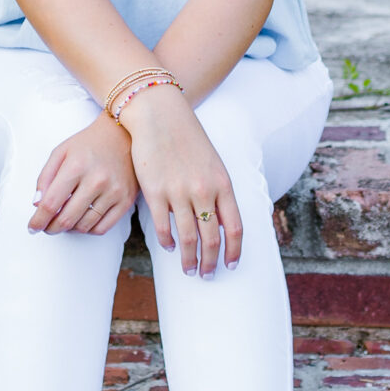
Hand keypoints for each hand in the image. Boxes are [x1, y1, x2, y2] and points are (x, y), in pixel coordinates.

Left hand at [29, 113, 136, 236]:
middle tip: (47, 227)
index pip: (51, 203)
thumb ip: (45, 177)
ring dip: (69, 229)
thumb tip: (37, 204)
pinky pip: (102, 228)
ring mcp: (113, 192)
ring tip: (64, 221)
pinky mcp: (125, 200)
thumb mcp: (61, 152)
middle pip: (66, 219)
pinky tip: (81, 221)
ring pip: (83, 226)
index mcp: (76, 166)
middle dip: (51, 228)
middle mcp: (96, 180)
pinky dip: (88, 230)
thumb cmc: (89, 144)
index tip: (33, 227)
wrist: (123, 135)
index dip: (38, 220)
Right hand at [116, 87, 241, 276]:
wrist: (160, 115)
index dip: (234, 251)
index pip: (234, 228)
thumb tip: (218, 223)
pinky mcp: (155, 192)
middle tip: (207, 275)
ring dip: (189, 259)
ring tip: (189, 269)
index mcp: (222, 183)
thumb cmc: (188, 138)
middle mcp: (203, 190)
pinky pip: (163, 227)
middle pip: (211, 238)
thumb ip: (218, 192)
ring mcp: (178, 192)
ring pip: (188, 238)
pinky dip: (168, 242)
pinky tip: (170, 247)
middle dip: (211, 262)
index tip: (231, 265)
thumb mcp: (213, 163)